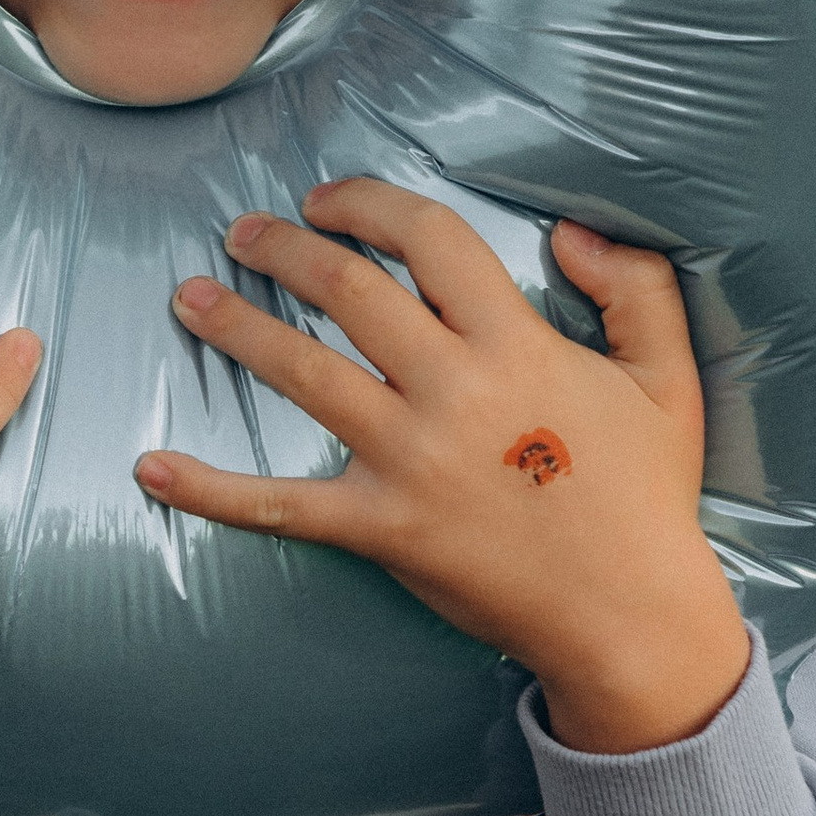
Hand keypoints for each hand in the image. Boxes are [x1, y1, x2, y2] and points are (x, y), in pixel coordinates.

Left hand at [136, 177, 747, 753]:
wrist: (630, 616)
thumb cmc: (646, 495)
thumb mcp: (666, 377)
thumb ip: (635, 289)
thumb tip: (573, 229)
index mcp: (517, 343)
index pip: (429, 239)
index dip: (370, 203)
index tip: (330, 198)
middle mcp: (454, 390)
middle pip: (349, 291)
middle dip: (285, 247)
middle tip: (244, 232)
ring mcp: (410, 460)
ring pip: (304, 373)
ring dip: (237, 326)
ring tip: (190, 298)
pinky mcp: (381, 528)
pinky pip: (279, 506)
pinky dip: (210, 490)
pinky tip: (150, 468)